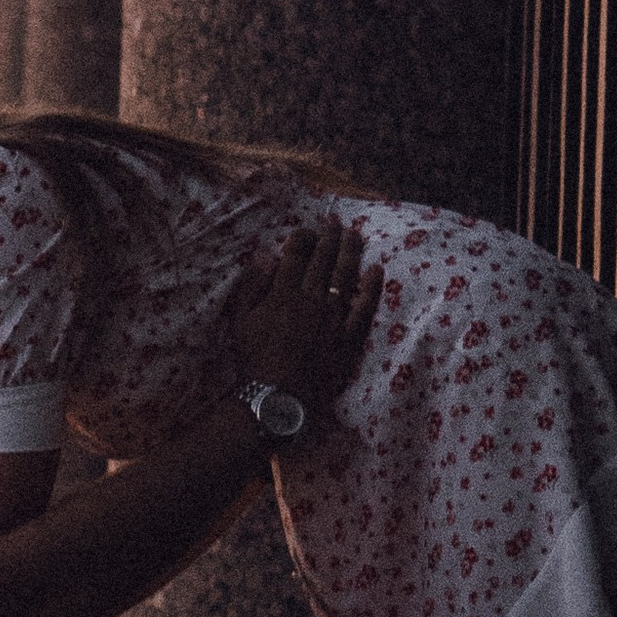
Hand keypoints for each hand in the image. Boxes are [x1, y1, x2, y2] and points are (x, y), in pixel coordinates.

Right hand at [228, 221, 379, 415]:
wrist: (278, 394)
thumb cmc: (254, 358)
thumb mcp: (240, 320)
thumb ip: (252, 286)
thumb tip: (266, 256)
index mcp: (283, 293)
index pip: (295, 255)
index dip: (303, 238)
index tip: (307, 229)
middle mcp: (311, 298)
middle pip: (323, 260)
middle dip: (329, 238)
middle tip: (335, 222)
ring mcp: (333, 316)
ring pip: (345, 276)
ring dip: (351, 252)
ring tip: (355, 235)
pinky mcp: (348, 336)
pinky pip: (364, 307)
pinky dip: (371, 287)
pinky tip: (376, 270)